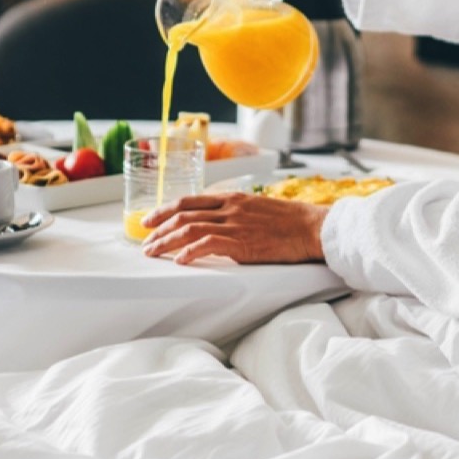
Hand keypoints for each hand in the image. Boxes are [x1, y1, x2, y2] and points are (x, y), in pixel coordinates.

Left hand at [141, 192, 328, 264]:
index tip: (150, 221)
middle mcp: (229, 208)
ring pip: (189, 229)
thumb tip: (219, 224)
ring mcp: (235, 224)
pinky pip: (208, 244)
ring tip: (153, 252)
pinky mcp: (242, 242)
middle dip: (159, 229)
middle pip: (183, 214)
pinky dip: (190, 252)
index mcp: (233, 198)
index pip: (190, 201)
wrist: (312, 228)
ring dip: (167, 242)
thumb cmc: (290, 222)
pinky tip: (180, 260)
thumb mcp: (259, 208)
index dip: (165, 210)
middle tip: (145, 242)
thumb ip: (236, 213)